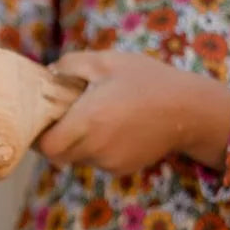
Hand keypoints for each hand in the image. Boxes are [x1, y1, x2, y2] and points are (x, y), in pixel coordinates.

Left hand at [37, 50, 229, 175]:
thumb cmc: (147, 80)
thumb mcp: (106, 61)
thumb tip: (48, 73)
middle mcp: (96, 147)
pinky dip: (97, 149)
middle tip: (62, 117)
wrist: (190, 110)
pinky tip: (113, 128)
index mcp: (88, 121)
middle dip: (56, 139)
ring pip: (78, 159)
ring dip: (77, 144)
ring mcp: (110, 161)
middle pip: (59, 156)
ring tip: (94, 118)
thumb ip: (70, 65)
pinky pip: (98, 162)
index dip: (39, 136)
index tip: (42, 119)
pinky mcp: (123, 168)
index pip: (47, 146)